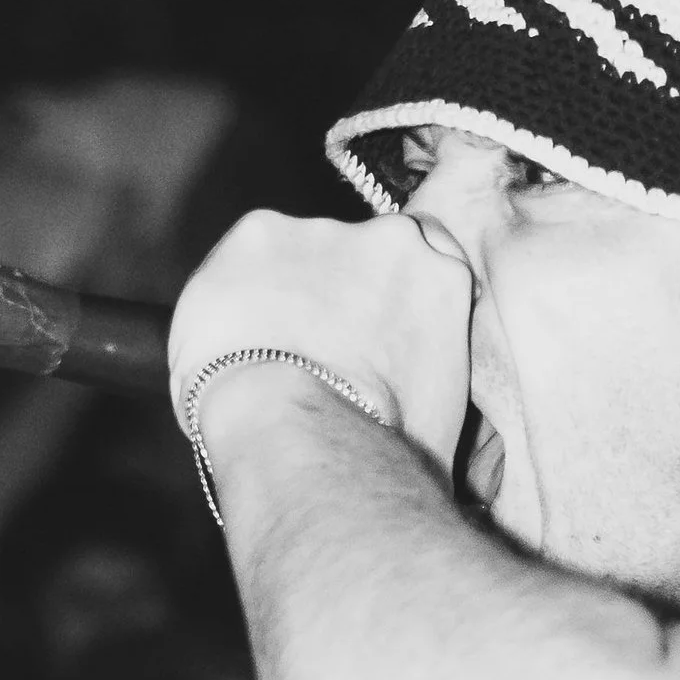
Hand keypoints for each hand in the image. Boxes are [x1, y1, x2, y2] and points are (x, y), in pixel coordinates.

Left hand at [167, 208, 476, 482]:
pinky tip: (234, 347)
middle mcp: (391, 239)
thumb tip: (407, 386)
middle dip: (342, 288)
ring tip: (269, 361)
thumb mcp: (441, 411)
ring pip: (298, 255)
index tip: (380, 312)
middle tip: (322, 349)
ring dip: (287, 294)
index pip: (430, 250)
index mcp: (444, 279)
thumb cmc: (382, 449)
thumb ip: (427, 367)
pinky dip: (236, 296)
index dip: (398, 282)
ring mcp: (322, 231)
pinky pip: (242, 263)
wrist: (304, 435)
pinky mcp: (258, 233)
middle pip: (362, 250)